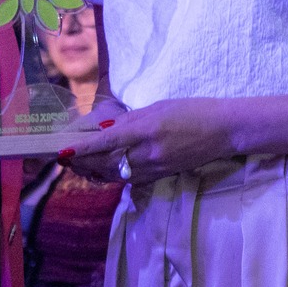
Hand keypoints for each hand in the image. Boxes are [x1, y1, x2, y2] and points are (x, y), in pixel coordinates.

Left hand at [62, 96, 229, 184]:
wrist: (223, 130)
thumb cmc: (192, 110)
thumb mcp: (158, 107)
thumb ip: (131, 120)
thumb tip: (106, 130)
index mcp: (147, 130)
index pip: (107, 142)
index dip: (83, 149)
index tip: (64, 152)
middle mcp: (148, 152)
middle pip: (107, 163)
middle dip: (83, 163)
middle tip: (64, 159)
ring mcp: (156, 167)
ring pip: (116, 175)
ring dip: (95, 171)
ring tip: (78, 166)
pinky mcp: (162, 175)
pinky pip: (131, 179)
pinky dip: (113, 176)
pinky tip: (104, 171)